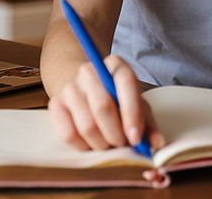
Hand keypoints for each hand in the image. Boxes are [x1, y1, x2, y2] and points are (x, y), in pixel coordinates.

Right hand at [47, 55, 163, 151]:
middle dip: (116, 134)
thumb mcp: (137, 105)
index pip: (125, 82)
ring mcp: (69, 87)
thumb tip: (156, 142)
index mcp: (115, 65)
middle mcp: (89, 71)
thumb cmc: (117, 100)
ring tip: (108, 144)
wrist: (85, 90)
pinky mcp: (55, 104)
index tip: (136, 137)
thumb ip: (148, 123)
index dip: (132, 113)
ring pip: (86, 125)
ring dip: (101, 143)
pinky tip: (91, 143)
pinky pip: (68, 133)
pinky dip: (83, 146)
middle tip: (122, 145)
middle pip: (102, 106)